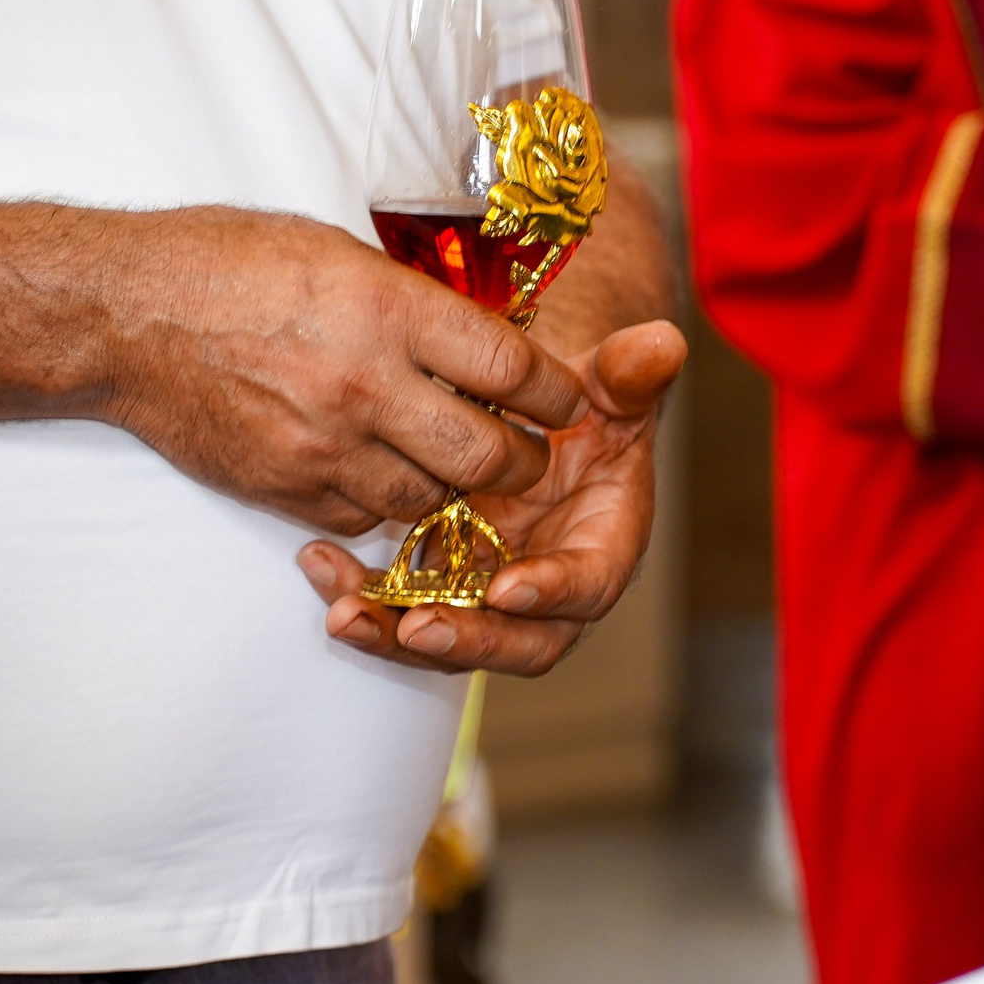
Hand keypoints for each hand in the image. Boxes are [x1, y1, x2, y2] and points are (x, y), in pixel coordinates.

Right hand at [103, 208, 589, 533]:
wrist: (123, 316)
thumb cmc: (227, 263)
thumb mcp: (336, 251)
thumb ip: (412, 300)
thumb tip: (478, 335)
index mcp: (389, 311)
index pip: (512, 370)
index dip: (555, 393)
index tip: (567, 399)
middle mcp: (366, 386)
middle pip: (489, 456)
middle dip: (523, 462)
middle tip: (527, 454)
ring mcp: (324, 446)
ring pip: (430, 500)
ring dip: (453, 487)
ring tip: (452, 463)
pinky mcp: (285, 487)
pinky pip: (363, 516)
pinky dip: (383, 502)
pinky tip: (381, 472)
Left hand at [297, 318, 686, 677]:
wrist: (541, 418)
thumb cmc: (585, 404)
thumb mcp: (609, 383)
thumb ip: (633, 372)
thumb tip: (664, 342)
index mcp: (604, 545)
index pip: (588, 587)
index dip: (553, 594)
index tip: (508, 589)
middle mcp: (550, 586)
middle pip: (518, 642)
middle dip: (468, 640)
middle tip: (417, 627)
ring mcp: (491, 592)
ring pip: (452, 636)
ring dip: (396, 633)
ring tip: (345, 613)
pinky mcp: (443, 585)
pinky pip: (404, 608)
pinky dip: (364, 596)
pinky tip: (319, 563)